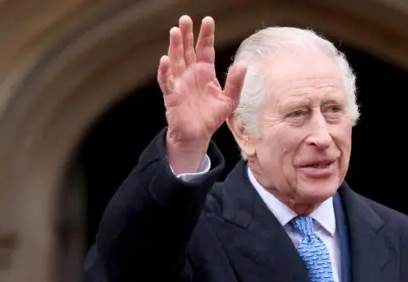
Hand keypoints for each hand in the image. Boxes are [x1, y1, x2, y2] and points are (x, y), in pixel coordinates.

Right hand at [157, 15, 246, 171]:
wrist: (197, 135)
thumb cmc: (211, 117)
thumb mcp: (230, 100)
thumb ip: (235, 83)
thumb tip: (243, 65)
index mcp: (205, 72)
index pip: (205, 50)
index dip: (206, 36)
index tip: (208, 20)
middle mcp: (191, 74)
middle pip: (187, 50)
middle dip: (187, 35)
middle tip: (185, 19)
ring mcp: (179, 83)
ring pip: (175, 60)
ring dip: (175, 47)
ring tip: (175, 31)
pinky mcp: (171, 95)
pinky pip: (166, 81)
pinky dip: (165, 71)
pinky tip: (165, 60)